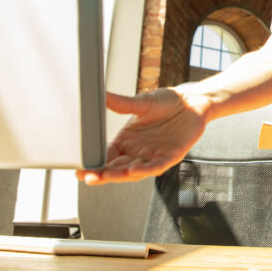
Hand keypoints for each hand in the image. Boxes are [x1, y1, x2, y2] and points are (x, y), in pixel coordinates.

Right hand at [76, 87, 208, 184]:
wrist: (193, 102)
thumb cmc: (167, 102)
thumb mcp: (141, 102)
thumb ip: (120, 103)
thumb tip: (100, 93)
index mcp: (126, 141)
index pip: (106, 156)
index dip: (93, 163)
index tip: (78, 168)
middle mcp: (137, 151)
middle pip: (116, 167)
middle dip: (101, 174)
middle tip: (86, 177)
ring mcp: (153, 155)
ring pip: (133, 171)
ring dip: (119, 175)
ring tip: (104, 176)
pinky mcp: (171, 156)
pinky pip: (157, 166)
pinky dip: (146, 170)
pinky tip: (133, 171)